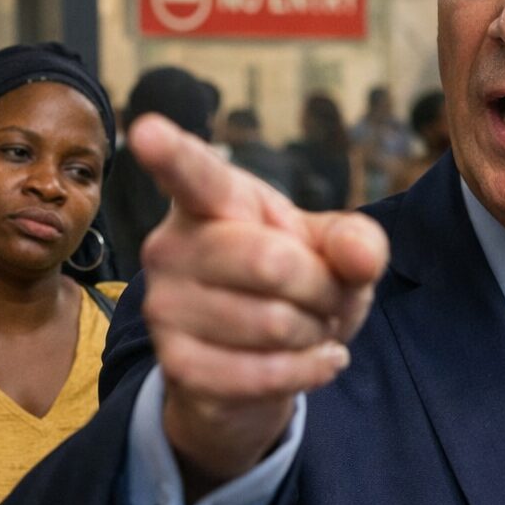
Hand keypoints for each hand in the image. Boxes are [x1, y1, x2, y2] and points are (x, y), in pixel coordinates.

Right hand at [131, 115, 388, 499]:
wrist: (260, 372)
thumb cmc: (294, 289)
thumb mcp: (334, 254)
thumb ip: (355, 241)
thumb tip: (358, 255)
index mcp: (210, 200)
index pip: (192, 172)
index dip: (169, 151)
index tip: (146, 131)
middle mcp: (171, 246)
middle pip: (271, 262)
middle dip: (322, 288)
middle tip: (324, 297)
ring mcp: (165, 307)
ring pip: (274, 323)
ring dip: (315, 333)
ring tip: (307, 329)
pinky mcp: (177, 365)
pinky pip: (262, 374)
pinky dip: (307, 371)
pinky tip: (314, 361)